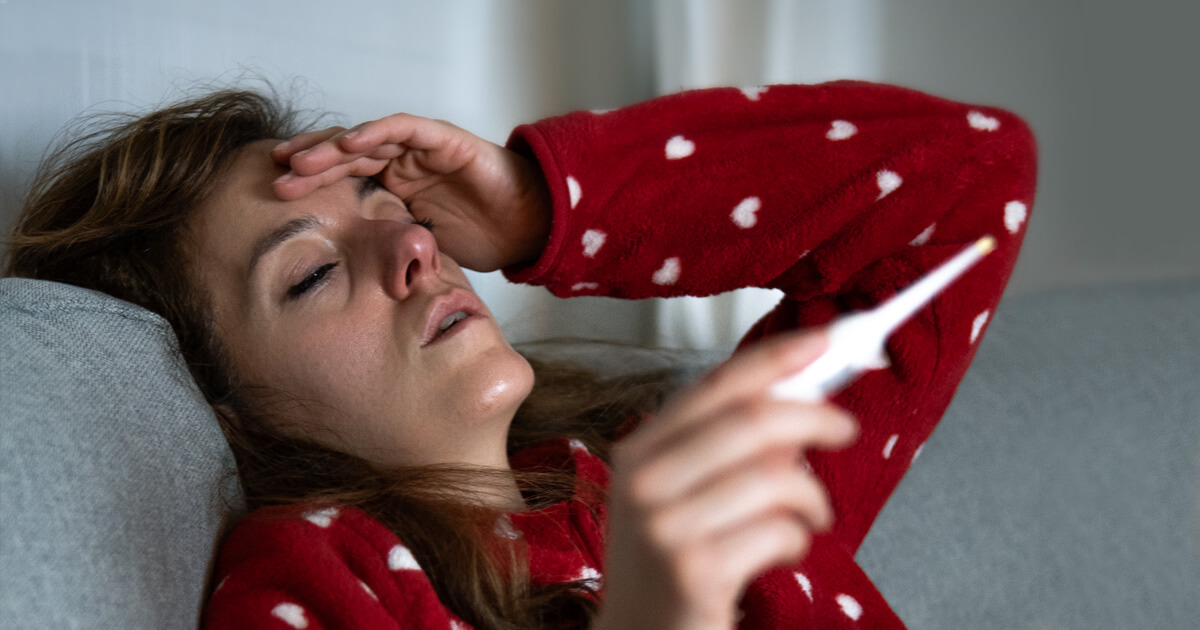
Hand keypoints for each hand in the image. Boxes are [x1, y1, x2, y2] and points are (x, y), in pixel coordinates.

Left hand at [271, 115, 551, 271]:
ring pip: (367, 139)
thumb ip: (387, 250)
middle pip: (345, 156)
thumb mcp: (419, 251)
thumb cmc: (480, 239)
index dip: (311, 184)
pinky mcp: (443, 139)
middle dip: (310, 165)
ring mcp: (420, 148)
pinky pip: (404, 129)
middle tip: (276, 177)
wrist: (527, 228)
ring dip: (332, 149)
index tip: (276, 196)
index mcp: (392, 187)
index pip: (342, 179)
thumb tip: (346, 283)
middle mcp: (401, 162)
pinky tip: (350, 143)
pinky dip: (376, 133)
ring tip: (300, 162)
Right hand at [596, 329, 857, 629]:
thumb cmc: (669, 566)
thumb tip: (800, 400)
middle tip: (846, 428)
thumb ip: (731, 449)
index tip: (827, 340)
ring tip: (811, 516)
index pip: (717, 384)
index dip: (778, 357)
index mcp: (640, 450)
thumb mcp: (684, 496)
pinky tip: (784, 551)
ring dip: (812, 497)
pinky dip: (799, 539)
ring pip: (775, 478)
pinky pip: (780, 531)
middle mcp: (644, 480)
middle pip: (753, 421)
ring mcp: (665, 525)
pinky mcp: (695, 569)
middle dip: (816, 416)